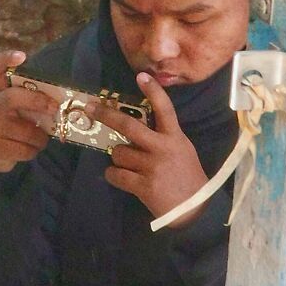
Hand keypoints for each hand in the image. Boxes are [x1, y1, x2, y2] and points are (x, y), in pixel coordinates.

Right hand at [0, 49, 56, 174]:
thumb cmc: (12, 122)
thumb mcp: (18, 106)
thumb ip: (33, 99)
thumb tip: (62, 101)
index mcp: (2, 91)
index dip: (6, 60)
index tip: (21, 56)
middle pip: (12, 97)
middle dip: (36, 101)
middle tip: (53, 108)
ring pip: (28, 131)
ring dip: (40, 137)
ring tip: (37, 137)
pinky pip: (27, 150)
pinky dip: (34, 151)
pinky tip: (28, 148)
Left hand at [104, 74, 209, 224]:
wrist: (194, 210)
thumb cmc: (188, 177)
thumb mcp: (182, 150)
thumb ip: (164, 137)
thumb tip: (137, 127)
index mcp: (174, 138)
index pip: (165, 109)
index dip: (153, 91)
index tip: (141, 76)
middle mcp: (162, 149)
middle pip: (129, 125)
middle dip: (107, 115)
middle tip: (91, 108)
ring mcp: (151, 167)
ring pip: (118, 152)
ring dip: (117, 157)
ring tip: (128, 164)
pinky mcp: (142, 186)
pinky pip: (115, 174)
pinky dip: (113, 175)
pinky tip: (121, 177)